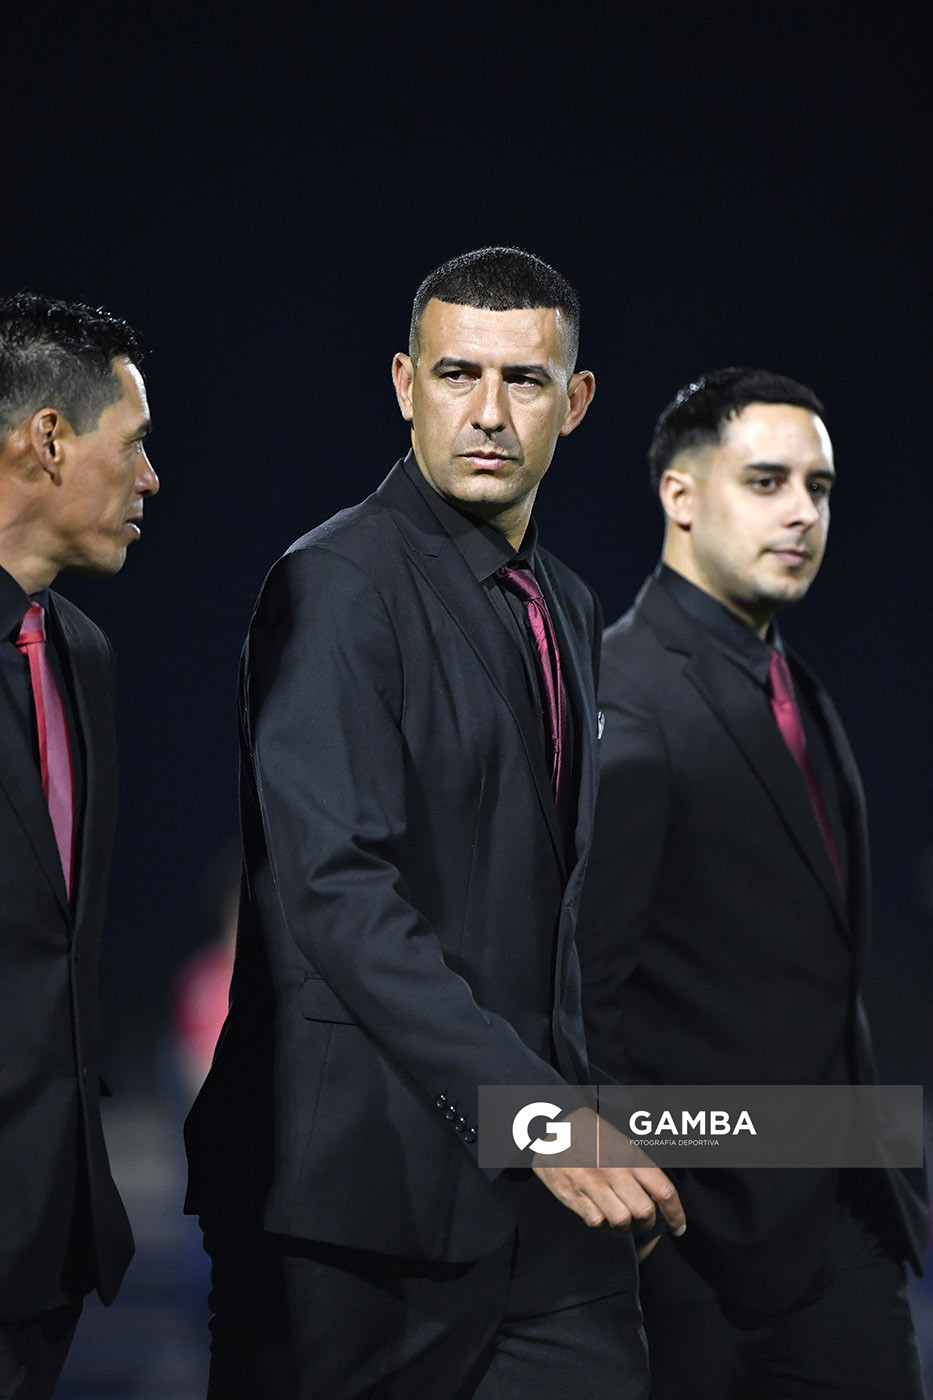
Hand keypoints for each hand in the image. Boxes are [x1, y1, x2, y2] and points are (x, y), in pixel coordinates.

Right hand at [532, 1108, 685, 1236]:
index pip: (663, 1190)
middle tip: (644, 1224)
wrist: (550, 1123)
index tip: (679, 1227)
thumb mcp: (619, 1140)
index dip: (676, 1214)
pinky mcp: (572, 1194)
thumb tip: (657, 1195)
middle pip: (644, 1212)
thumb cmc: (588, 1132)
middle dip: (648, 1224)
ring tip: (621, 1221)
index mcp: (629, 1155)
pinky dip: (602, 1225)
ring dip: (625, 1228)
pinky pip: (596, 1222)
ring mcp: (591, 1183)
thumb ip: (638, 1165)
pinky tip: (601, 1216)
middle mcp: (613, 1170)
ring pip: (621, 1221)